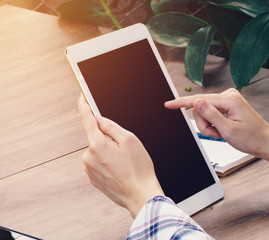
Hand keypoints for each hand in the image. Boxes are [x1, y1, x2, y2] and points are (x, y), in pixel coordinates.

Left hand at [78, 94, 163, 217]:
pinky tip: (121, 170)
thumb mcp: (129, 140)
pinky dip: (108, 162)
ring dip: (109, 152)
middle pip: (96, 137)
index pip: (87, 119)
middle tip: (125, 149)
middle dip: (108, 138)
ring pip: (98, 151)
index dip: (84, 106)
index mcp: (97, 145)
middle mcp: (88, 157)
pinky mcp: (93, 179)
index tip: (82, 97)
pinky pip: (99, 163)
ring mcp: (89, 170)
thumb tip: (98, 119)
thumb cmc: (138, 169)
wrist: (140, 195)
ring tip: (125, 163)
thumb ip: (111, 126)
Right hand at [165, 88, 268, 164]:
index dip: (182, 103)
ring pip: (205, 111)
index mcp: (229, 100)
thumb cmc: (251, 138)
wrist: (264, 141)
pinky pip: (211, 112)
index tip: (168, 104)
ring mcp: (228, 99)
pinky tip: (222, 129)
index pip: (199, 100)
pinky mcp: (228, 104)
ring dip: (209, 126)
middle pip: (201, 108)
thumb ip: (210, 114)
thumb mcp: (228, 130)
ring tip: (221, 134)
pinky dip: (213, 124)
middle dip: (204, 124)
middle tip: (215, 135)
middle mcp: (228, 95)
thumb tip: (195, 101)